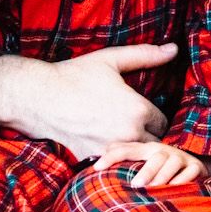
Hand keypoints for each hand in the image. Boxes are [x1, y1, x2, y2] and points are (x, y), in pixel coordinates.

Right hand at [0, 45, 175, 160]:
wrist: (37, 97)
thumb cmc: (74, 75)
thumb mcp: (111, 60)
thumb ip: (146, 55)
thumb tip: (174, 49)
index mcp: (137, 110)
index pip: (164, 123)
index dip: (156, 117)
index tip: (147, 113)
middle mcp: (127, 133)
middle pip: (154, 143)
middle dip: (149, 136)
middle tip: (138, 126)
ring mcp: (109, 149)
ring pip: (135, 156)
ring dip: (134, 149)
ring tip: (125, 136)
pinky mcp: (92, 158)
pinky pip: (113, 162)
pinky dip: (113, 156)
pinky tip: (105, 143)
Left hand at [96, 139, 209, 188]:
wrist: (195, 165)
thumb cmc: (161, 167)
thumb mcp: (142, 161)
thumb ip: (123, 159)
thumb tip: (97, 159)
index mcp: (147, 149)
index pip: (127, 149)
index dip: (112, 156)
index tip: (96, 167)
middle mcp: (164, 151)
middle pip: (155, 156)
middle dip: (146, 170)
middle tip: (135, 185)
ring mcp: (181, 158)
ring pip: (172, 163)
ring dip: (162, 176)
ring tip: (154, 188)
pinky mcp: (195, 167)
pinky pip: (190, 172)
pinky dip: (182, 181)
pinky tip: (174, 189)